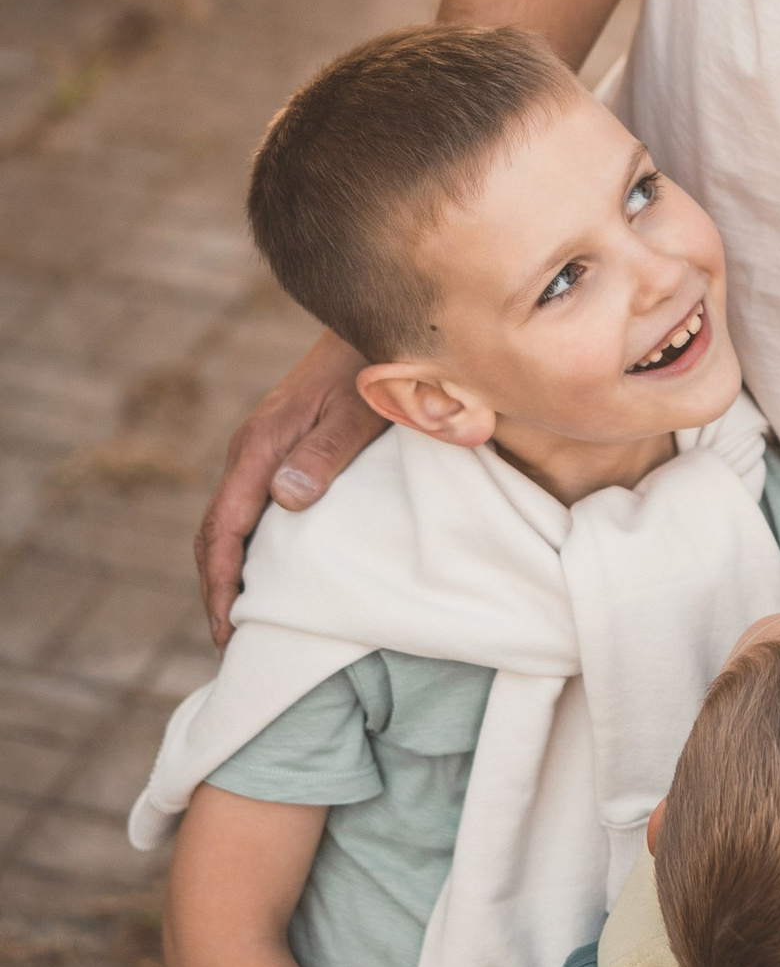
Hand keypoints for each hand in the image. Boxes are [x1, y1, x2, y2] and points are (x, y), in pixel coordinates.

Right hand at [197, 331, 383, 641]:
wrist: (376, 324)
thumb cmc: (375, 369)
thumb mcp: (358, 412)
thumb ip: (324, 453)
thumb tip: (283, 501)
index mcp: (261, 446)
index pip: (225, 527)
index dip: (220, 581)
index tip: (225, 628)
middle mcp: (251, 449)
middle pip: (216, 530)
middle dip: (215, 586)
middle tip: (225, 641)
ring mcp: (262, 448)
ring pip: (229, 519)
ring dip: (226, 568)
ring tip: (238, 617)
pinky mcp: (279, 447)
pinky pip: (249, 506)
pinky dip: (245, 544)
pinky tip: (261, 568)